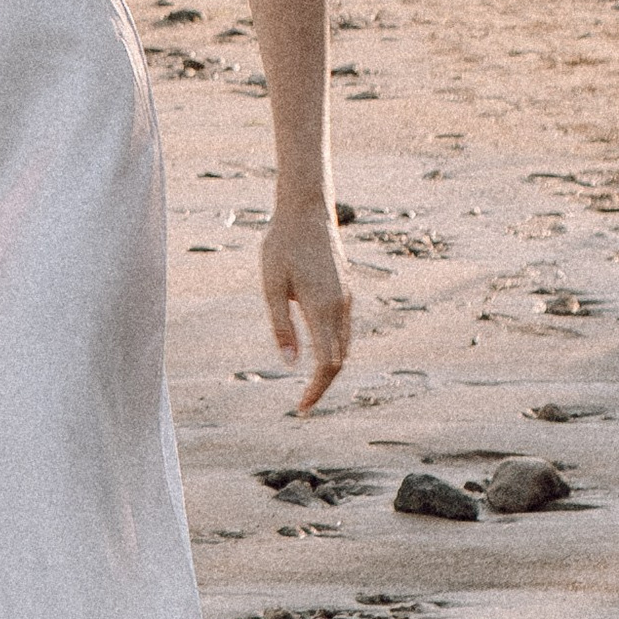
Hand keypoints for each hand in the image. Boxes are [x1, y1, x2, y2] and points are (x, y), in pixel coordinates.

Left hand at [261, 201, 351, 414]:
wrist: (307, 210)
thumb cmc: (282, 244)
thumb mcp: (272, 285)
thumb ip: (282, 325)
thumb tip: (289, 363)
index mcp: (322, 308)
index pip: (328, 363)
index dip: (316, 390)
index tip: (302, 408)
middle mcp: (340, 306)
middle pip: (340, 360)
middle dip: (324, 386)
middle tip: (303, 405)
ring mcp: (346, 298)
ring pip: (346, 345)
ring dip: (331, 369)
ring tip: (310, 386)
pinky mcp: (345, 290)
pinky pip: (345, 329)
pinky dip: (335, 349)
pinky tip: (319, 353)